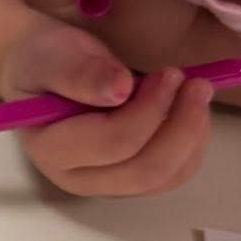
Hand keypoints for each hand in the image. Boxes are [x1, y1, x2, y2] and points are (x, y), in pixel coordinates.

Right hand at [1, 18, 213, 195]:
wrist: (43, 71)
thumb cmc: (45, 61)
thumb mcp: (51, 56)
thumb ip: (78, 72)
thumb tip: (120, 89)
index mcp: (51, 150)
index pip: (113, 143)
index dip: (150, 110)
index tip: (170, 73)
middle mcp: (77, 178)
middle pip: (144, 170)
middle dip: (181, 128)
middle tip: (197, 84)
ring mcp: (106, 184)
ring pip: (165, 177)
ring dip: (191, 136)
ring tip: (195, 92)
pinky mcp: (129, 180)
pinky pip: (174, 174)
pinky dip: (192, 145)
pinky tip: (189, 112)